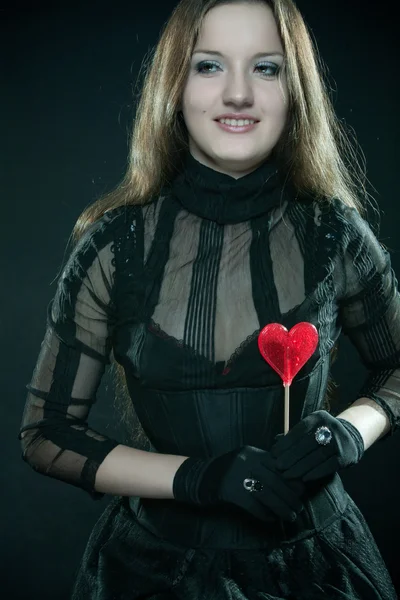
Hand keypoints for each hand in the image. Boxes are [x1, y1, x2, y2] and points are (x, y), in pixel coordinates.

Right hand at [173, 445, 304, 522]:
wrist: (199, 477)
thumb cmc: (226, 471)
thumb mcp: (244, 462)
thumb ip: (263, 467)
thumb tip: (291, 482)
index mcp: (251, 452)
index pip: (278, 465)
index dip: (291, 479)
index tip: (301, 491)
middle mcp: (246, 461)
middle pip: (275, 480)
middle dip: (290, 496)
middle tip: (298, 508)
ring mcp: (237, 475)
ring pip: (267, 494)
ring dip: (281, 508)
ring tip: (290, 516)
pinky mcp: (231, 491)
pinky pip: (253, 505)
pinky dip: (265, 514)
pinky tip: (271, 519)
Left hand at [271, 410, 364, 481]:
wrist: (350, 437)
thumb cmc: (322, 433)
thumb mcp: (310, 428)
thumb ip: (294, 435)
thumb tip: (275, 441)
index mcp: (318, 417)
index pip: (299, 430)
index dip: (285, 443)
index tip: (274, 453)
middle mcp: (330, 427)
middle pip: (307, 444)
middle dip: (290, 457)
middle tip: (278, 467)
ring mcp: (339, 442)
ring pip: (316, 457)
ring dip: (300, 468)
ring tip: (287, 475)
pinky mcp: (345, 456)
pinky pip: (327, 466)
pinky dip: (314, 473)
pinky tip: (303, 478)